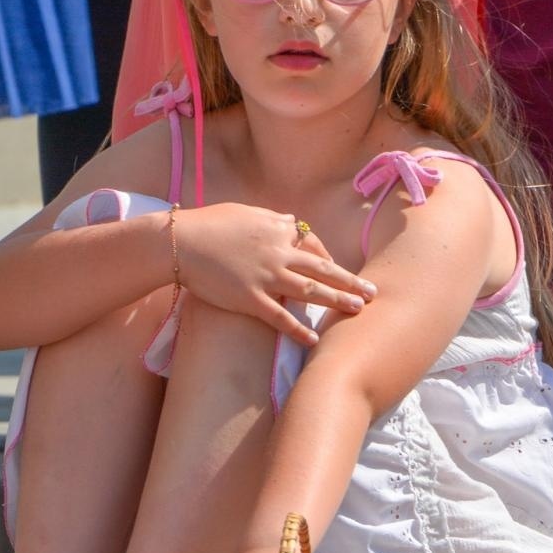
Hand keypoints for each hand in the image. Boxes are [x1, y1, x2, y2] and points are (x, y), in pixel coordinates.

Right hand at [175, 204, 376, 343]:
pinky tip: (314, 340)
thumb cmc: (208, 225)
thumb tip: (291, 222)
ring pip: (311, 291)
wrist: (180, 243)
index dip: (327, 257)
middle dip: (350, 281)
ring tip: (358, 310)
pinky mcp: (250, 299)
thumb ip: (271, 219)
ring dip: (337, 301)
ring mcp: (266, 277)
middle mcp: (278, 253)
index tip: (337, 268)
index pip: (311, 243)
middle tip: (372, 292)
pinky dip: (298, 330)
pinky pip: (280, 317)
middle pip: (322, 269)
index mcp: (277, 230)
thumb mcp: (244, 212)